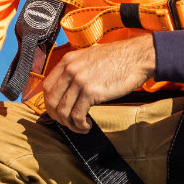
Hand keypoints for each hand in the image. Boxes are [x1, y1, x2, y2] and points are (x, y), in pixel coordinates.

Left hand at [42, 33, 156, 132]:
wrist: (137, 56)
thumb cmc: (118, 59)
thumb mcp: (89, 58)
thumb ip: (76, 70)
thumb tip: (68, 91)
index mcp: (68, 60)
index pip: (46, 87)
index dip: (49, 103)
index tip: (57, 112)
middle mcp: (70, 70)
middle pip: (51, 101)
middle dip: (57, 117)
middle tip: (68, 123)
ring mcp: (79, 80)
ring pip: (63, 111)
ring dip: (70, 124)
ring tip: (80, 126)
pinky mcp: (91, 92)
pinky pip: (77, 115)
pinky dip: (80, 125)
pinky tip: (87, 125)